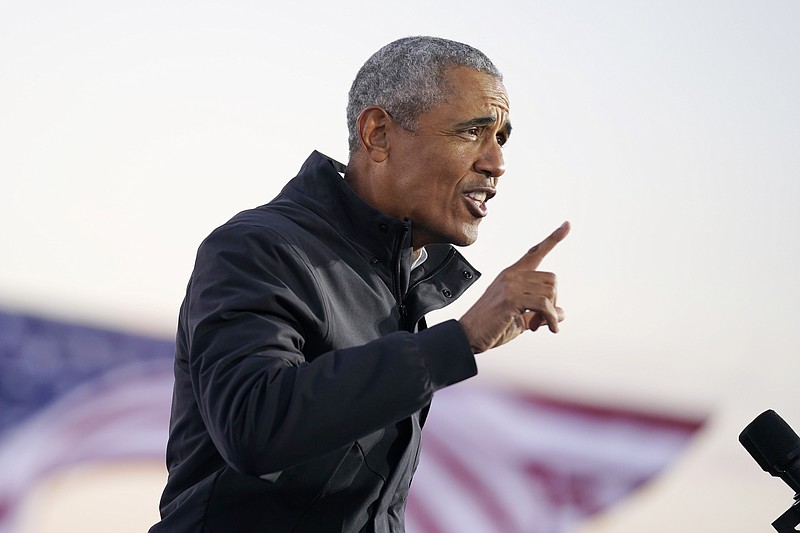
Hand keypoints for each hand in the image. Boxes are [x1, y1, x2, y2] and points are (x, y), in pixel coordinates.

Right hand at [459, 221, 569, 353]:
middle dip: (553, 302)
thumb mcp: (520, 319)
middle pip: (552, 279)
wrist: (467, 336)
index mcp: (511, 275)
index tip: (567, 225)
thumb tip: (561, 313)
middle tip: (541, 320)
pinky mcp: (511, 299)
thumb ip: (540, 313)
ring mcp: (510, 285)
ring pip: (550, 292)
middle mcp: (511, 275)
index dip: (553, 239)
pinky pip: (544, 305)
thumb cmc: (491, 327)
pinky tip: (548, 328)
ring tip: (537, 326)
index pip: (535, 252)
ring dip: (550, 313)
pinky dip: (550, 318)